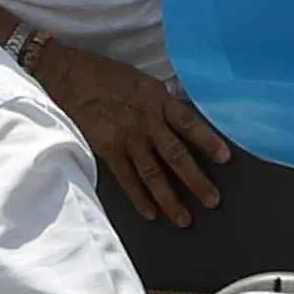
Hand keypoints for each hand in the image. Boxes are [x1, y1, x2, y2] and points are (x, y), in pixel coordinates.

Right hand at [29, 36, 230, 222]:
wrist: (68, 75)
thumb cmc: (106, 74)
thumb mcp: (142, 81)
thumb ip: (162, 101)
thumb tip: (181, 118)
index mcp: (158, 99)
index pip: (189, 123)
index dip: (208, 141)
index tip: (225, 158)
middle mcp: (146, 121)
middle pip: (176, 155)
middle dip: (196, 180)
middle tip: (212, 201)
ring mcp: (127, 137)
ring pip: (153, 173)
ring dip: (169, 198)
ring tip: (184, 219)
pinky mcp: (108, 149)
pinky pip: (127, 178)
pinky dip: (139, 197)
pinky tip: (151, 213)